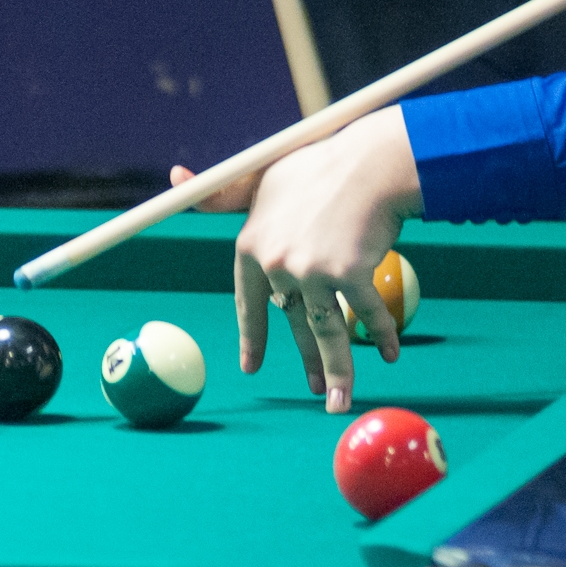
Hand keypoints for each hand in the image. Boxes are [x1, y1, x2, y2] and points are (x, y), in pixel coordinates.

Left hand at [173, 107, 423, 411]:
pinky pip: (366, 313)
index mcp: (251, 245)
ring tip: (339, 405)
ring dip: (338, 373)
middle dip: (306, 361)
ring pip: (327, 332)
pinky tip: (389, 354)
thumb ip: (222, 192)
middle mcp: (275, 263)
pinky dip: (381, 334)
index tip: (251, 367)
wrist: (372, 161)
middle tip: (315, 390)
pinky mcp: (349, 273)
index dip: (253, 336)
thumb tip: (176, 177)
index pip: (247, 301)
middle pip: (292, 322)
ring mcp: (312, 271)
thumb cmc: (322, 164)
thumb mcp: (262, 175)